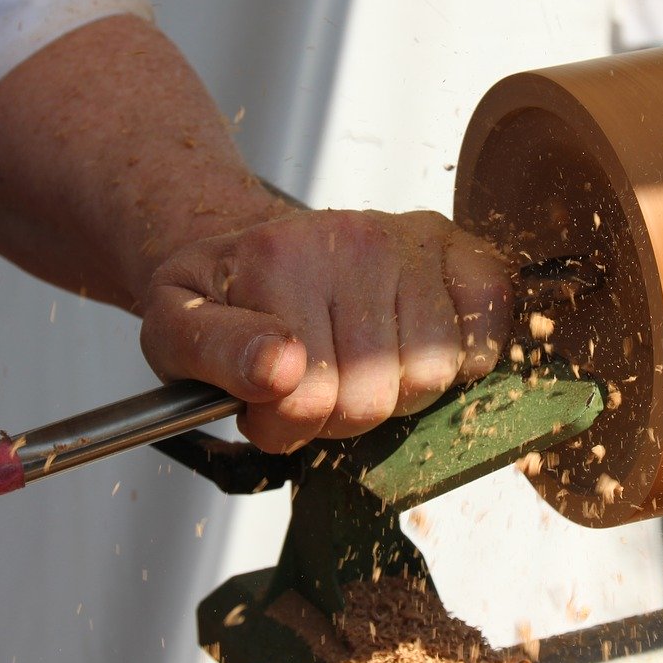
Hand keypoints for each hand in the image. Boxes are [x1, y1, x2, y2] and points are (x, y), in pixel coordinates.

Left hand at [139, 209, 512, 452]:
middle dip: (342, 415)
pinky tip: (416, 346)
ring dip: (399, 393)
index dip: (286, 425)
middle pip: (374, 395)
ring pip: (432, 374)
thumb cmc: (225, 299)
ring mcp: (414, 241)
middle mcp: (354, 238)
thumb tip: (281, 368)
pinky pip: (487, 334)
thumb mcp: (174, 328)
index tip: (267, 404)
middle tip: (317, 384)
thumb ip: (212, 351)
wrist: (266, 250)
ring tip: (364, 363)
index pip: (307, 400)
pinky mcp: (463, 251)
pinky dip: (461, 360)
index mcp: (278, 259)